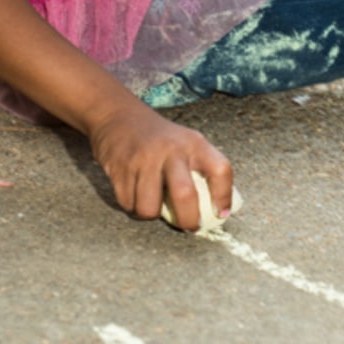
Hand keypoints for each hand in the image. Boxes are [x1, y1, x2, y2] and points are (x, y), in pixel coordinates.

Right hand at [89, 102, 233, 228]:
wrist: (120, 117)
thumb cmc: (162, 139)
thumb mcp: (187, 143)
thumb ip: (202, 169)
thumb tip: (219, 210)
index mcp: (194, 144)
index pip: (220, 169)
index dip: (224, 195)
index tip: (221, 213)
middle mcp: (171, 150)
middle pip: (184, 194)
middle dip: (188, 220)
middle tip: (190, 227)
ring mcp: (144, 159)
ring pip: (149, 208)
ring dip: (151, 214)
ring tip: (153, 204)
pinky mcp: (120, 168)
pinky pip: (127, 203)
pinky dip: (132, 205)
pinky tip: (135, 193)